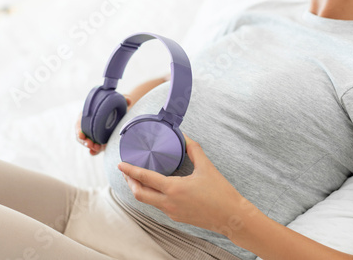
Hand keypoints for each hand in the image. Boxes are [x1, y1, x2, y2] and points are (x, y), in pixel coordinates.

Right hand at [75, 95, 132, 155]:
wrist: (121, 113)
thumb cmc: (115, 106)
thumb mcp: (118, 102)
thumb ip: (123, 99)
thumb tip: (128, 101)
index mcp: (88, 115)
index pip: (79, 123)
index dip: (79, 130)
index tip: (81, 134)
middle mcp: (89, 126)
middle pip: (82, 136)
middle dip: (84, 141)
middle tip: (91, 144)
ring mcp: (94, 135)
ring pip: (88, 143)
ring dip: (90, 147)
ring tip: (96, 148)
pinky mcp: (99, 142)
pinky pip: (94, 148)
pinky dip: (93, 151)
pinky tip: (94, 152)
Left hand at [118, 134, 253, 235]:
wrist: (231, 216)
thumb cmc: (220, 192)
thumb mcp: (207, 167)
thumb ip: (193, 149)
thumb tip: (184, 136)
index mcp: (174, 189)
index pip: (145, 178)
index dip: (130, 170)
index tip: (121, 164)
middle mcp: (169, 202)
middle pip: (139, 194)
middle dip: (130, 182)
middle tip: (127, 171)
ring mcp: (172, 212)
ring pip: (148, 201)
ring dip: (141, 189)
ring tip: (141, 178)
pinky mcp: (177, 217)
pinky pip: (159, 206)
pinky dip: (154, 195)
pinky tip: (159, 188)